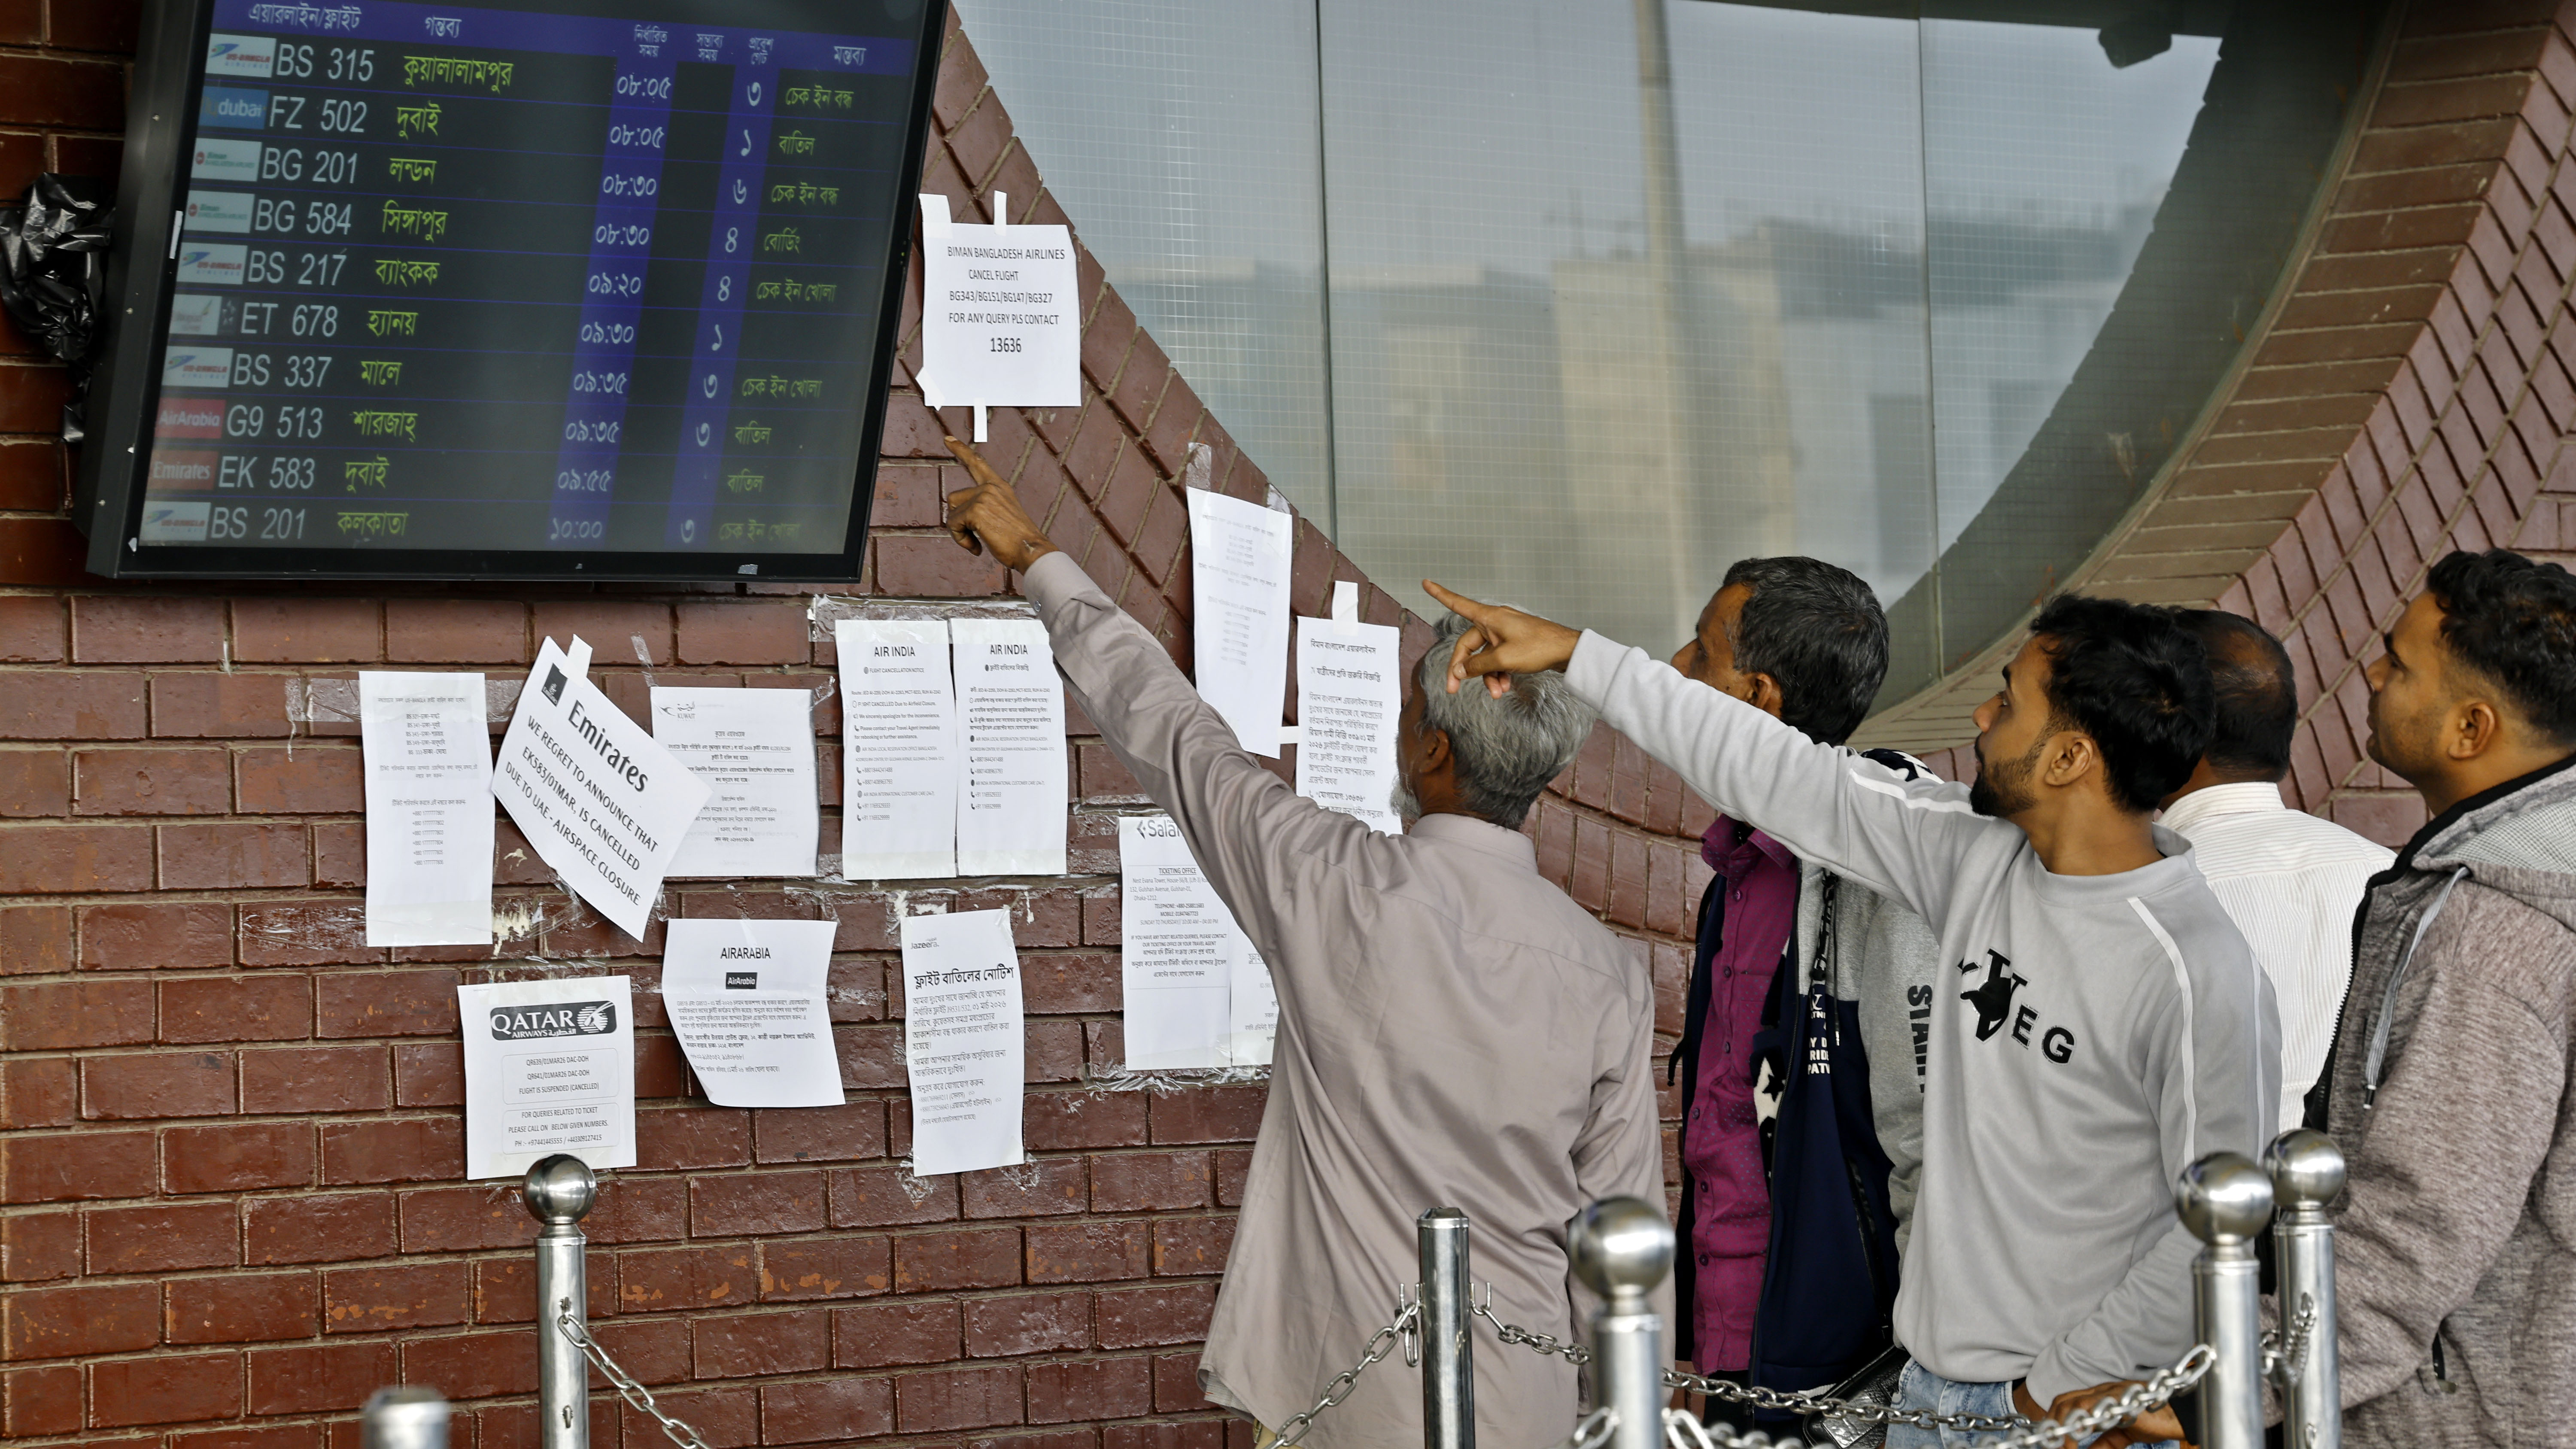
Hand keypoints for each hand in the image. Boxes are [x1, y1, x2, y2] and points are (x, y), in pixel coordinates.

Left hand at [943, 436, 1057, 573]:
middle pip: (954, 498)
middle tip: (974, 536)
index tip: (948, 439)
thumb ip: (985, 509)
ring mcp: (983, 497)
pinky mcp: (976, 510)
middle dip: (959, 520)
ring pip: (952, 513)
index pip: (977, 464)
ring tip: (977, 542)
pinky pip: (953, 525)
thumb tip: (960, 518)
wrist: (1031, 551)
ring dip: (960, 532)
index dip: (961, 450)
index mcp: (999, 487)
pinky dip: (960, 539)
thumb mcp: (1003, 516)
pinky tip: (976, 547)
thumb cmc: (1019, 541)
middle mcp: (991, 487)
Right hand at [1421, 581, 1581, 698]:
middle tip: (1453, 690)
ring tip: (1496, 692)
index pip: (1458, 603)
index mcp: (1489, 618)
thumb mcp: (1504, 659)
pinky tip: (1504, 686)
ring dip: (1486, 676)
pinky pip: (1497, 659)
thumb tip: (1459, 672)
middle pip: (1468, 646)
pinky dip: (1498, 673)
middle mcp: (1494, 623)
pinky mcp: (1514, 644)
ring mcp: (1504, 634)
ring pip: (1484, 657)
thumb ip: (1477, 666)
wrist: (1567, 651)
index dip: (1440, 594)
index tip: (1426, 583)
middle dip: (1464, 669)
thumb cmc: (1539, 647)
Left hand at [2029, 1379, 2190, 1448]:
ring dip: (2060, 1426)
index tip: (2052, 1439)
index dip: (2055, 1419)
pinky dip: (2074, 1427)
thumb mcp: (2120, 1436)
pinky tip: (2072, 1444)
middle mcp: (2100, 1390)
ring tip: (2062, 1447)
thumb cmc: (2153, 1421)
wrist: (2178, 1415)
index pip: (2067, 1402)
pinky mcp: (2113, 1397)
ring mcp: (2106, 1392)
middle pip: (2063, 1400)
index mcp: (2100, 1396)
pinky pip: (2085, 1407)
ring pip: (2069, 1402)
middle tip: (2051, 1444)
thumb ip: (2102, 1443)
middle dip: (2052, 1422)